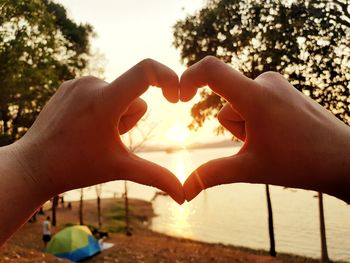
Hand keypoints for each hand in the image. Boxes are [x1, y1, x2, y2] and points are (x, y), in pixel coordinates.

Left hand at [12, 59, 183, 203]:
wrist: (34, 165)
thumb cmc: (76, 168)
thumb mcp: (120, 169)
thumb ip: (156, 177)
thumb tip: (184, 196)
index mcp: (105, 100)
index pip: (146, 71)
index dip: (169, 78)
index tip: (175, 97)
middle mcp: (91, 83)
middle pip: (134, 96)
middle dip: (129, 118)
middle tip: (107, 138)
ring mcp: (78, 82)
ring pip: (118, 94)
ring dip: (116, 113)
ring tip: (93, 133)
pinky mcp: (70, 84)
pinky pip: (101, 90)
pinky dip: (102, 107)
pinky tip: (84, 125)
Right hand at [180, 56, 349, 202]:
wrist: (343, 160)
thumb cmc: (300, 163)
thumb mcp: (250, 169)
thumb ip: (212, 175)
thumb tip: (184, 192)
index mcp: (255, 97)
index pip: (212, 70)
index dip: (189, 77)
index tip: (178, 95)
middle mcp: (266, 82)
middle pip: (227, 105)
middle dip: (235, 129)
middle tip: (262, 145)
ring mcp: (277, 85)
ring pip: (241, 106)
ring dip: (247, 126)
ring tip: (274, 140)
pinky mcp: (284, 89)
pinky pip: (256, 102)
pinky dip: (258, 120)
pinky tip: (280, 133)